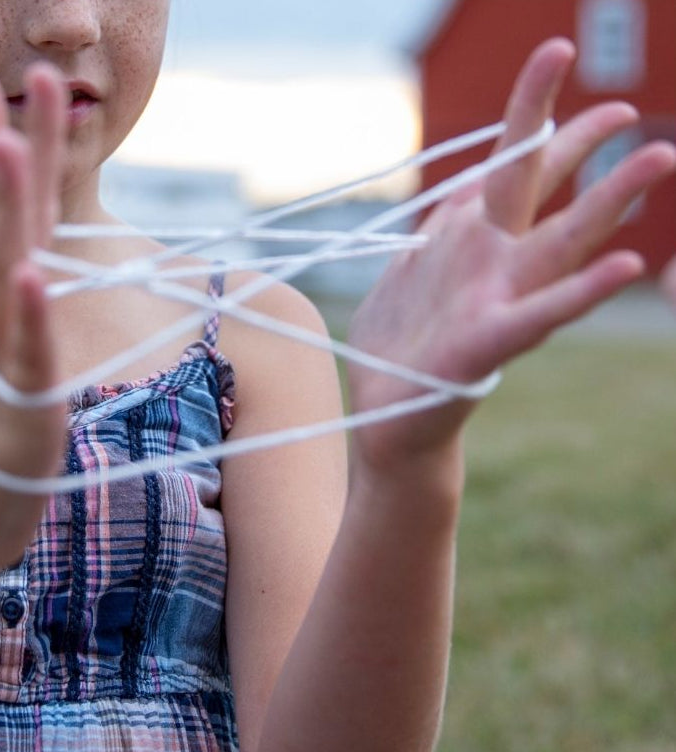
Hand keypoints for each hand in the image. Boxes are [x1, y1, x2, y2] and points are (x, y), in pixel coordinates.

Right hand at [0, 64, 68, 563]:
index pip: (6, 215)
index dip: (9, 148)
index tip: (13, 83)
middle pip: (2, 227)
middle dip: (2, 150)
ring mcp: (3, 363)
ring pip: (5, 279)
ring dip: (6, 214)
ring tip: (6, 146)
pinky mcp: (20, 411)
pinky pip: (25, 360)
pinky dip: (28, 319)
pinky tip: (29, 276)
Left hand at [347, 39, 675, 467]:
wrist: (386, 416)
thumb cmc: (400, 343)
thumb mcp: (410, 267)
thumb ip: (440, 224)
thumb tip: (468, 181)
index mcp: (465, 239)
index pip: (505, 165)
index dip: (530, 110)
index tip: (557, 54)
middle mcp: (488, 262)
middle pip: (537, 186)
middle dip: (577, 139)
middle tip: (625, 104)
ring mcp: (491, 300)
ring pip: (557, 240)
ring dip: (609, 201)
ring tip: (660, 156)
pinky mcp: (484, 344)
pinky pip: (537, 313)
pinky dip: (581, 291)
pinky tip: (626, 267)